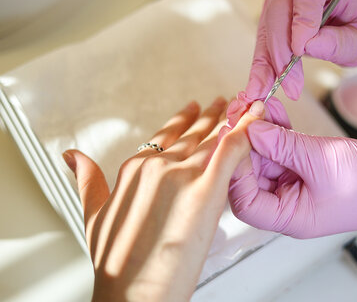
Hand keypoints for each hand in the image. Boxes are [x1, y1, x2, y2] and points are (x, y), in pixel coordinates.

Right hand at [63, 98, 263, 301]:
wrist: (133, 293)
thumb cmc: (117, 262)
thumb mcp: (93, 214)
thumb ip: (88, 180)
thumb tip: (73, 157)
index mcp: (134, 168)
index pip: (164, 135)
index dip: (182, 120)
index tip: (193, 109)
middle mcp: (158, 165)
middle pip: (191, 133)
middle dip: (211, 116)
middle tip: (224, 101)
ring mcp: (181, 174)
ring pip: (213, 137)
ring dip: (232, 119)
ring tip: (245, 106)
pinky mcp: (206, 189)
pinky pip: (231, 150)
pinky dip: (245, 132)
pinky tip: (256, 119)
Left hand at [228, 119, 356, 239]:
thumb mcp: (322, 161)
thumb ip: (284, 146)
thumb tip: (251, 130)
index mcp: (288, 217)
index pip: (245, 201)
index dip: (236, 169)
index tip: (235, 137)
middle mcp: (286, 204)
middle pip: (251, 176)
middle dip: (245, 143)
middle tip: (242, 113)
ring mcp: (294, 185)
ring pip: (265, 158)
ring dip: (260, 132)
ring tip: (257, 105)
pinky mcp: (303, 168)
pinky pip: (282, 149)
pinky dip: (277, 130)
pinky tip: (274, 109)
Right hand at [246, 0, 356, 100]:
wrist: (353, 21)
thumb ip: (340, 41)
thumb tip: (308, 47)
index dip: (301, 17)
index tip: (301, 49)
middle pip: (278, 13)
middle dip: (281, 52)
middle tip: (291, 84)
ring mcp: (278, 3)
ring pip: (266, 32)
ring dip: (268, 65)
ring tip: (269, 92)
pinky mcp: (270, 23)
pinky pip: (263, 46)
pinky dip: (261, 69)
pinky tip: (258, 89)